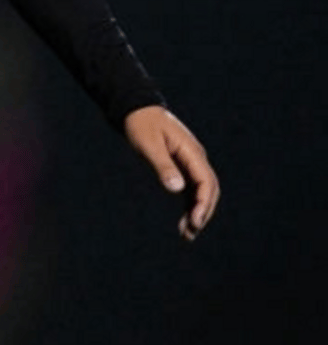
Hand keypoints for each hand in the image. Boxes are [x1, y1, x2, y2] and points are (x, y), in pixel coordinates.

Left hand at [123, 105, 218, 240]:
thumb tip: (177, 189)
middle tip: (191, 232)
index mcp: (192, 152)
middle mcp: (195, 158)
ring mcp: (190, 162)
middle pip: (208, 190)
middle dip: (203, 212)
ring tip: (187, 235)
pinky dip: (188, 205)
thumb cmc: (141, 125)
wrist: (136, 109)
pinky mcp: (181, 166)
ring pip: (201, 192)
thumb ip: (163, 165)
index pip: (206, 181)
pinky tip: (183, 222)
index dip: (203, 203)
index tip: (195, 221)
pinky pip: (191, 189)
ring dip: (196, 212)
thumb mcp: (149, 144)